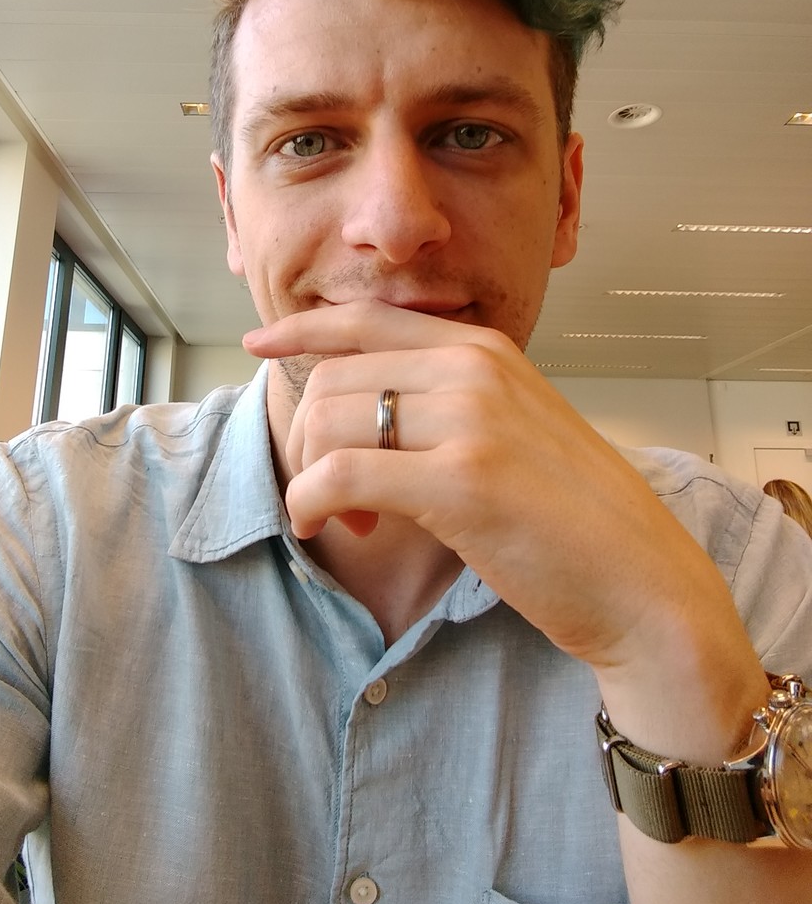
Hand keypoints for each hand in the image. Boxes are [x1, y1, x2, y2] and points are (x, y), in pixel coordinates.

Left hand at [245, 301, 759, 717]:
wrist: (645, 584)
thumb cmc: (574, 518)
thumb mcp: (514, 429)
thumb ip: (448, 403)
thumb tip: (363, 409)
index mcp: (485, 350)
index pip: (367, 319)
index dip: (303, 328)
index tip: (259, 342)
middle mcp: (475, 367)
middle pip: (334, 377)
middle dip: (310, 439)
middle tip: (337, 496)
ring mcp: (471, 419)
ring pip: (329, 421)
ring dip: (315, 476)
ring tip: (355, 521)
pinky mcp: (462, 481)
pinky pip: (340, 474)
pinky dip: (313, 503)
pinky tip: (335, 529)